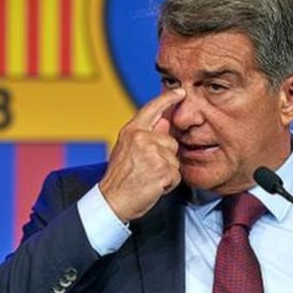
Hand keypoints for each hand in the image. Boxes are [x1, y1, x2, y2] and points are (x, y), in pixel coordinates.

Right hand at [99, 89, 185, 221]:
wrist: (112, 199)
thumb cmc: (119, 177)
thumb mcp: (126, 148)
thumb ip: (144, 134)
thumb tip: (164, 122)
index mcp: (131, 130)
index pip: (152, 108)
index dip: (168, 99)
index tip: (180, 92)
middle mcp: (142, 138)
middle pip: (170, 140)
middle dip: (164, 155)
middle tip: (146, 168)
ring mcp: (153, 153)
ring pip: (174, 158)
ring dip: (166, 170)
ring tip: (148, 176)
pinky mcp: (163, 169)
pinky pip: (176, 174)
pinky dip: (168, 183)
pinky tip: (153, 185)